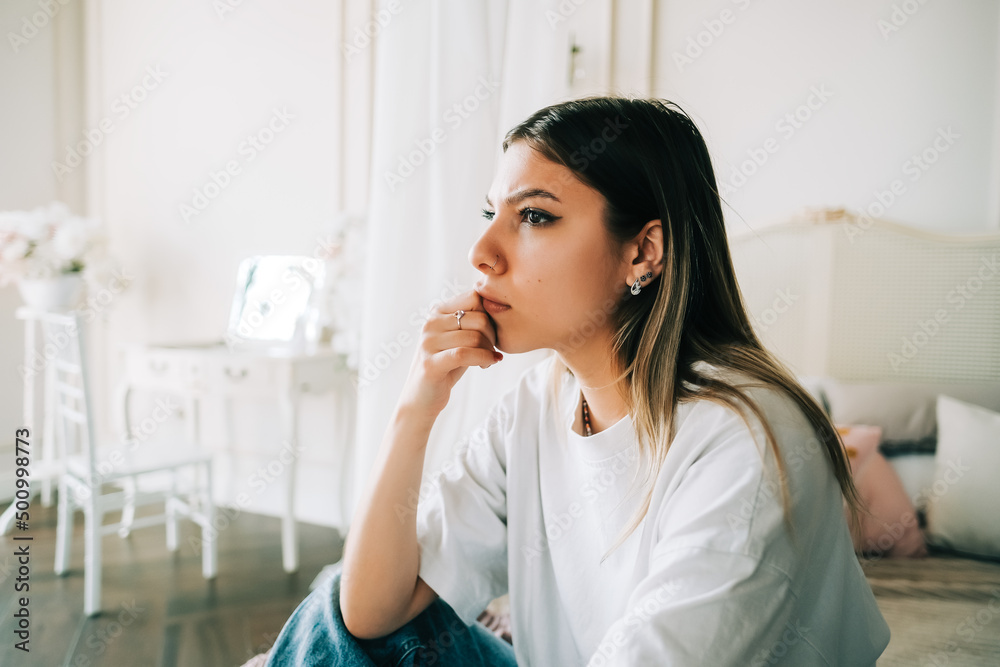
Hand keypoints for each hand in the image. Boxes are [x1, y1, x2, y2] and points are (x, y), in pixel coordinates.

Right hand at [397, 290, 502, 417]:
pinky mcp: (430, 363)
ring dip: (488, 350)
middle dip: (492, 336)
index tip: (492, 332)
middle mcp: (430, 323)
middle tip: (492, 350)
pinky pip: (464, 354)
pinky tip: (489, 364)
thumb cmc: (446, 366)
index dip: (490, 313)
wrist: (421, 398)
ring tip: (488, 360)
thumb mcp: (459, 339)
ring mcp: (428, 342)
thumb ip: (473, 322)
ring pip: (474, 337)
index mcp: (437, 312)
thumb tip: (499, 306)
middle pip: (478, 318)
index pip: (473, 297)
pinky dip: (483, 358)